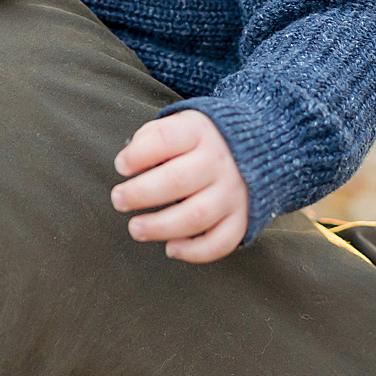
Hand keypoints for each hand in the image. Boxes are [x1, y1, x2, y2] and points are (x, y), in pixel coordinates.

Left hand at [111, 110, 249, 262]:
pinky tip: (171, 248)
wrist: (257, 145)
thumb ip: (153, 137)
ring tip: (136, 228)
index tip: (121, 166)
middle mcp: (219, 161)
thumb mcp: (181, 123)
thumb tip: (128, 164)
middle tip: (119, 200)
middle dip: (140, 194)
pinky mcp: (243, 216)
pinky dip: (195, 251)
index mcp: (200, 132)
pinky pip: (221, 241)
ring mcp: (233, 191)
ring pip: (196, 216)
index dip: (138, 154)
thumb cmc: (202, 140)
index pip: (166, 139)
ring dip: (160, 227)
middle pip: (176, 180)